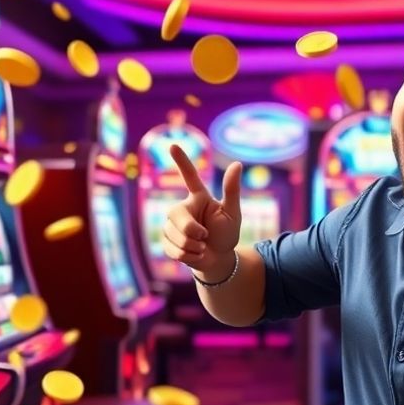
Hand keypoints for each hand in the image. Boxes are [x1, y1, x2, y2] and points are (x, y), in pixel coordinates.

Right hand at [163, 144, 242, 277]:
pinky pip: (173, 249)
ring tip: (202, 247)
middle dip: (191, 230)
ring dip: (194, 247)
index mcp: (198, 197)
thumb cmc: (226, 234)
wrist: (218, 260)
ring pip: (175, 235)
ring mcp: (171, 225)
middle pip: (176, 214)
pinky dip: (189, 257)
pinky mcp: (166, 241)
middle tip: (204, 237)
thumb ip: (232, 190)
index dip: (182, 161)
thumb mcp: (232, 213)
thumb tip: (237, 164)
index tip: (173, 144)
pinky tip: (195, 255)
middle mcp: (181, 208)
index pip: (189, 177)